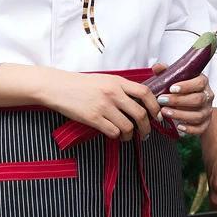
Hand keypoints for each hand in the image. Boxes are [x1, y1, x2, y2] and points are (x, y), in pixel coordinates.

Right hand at [39, 68, 162, 141]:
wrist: (59, 86)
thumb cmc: (82, 84)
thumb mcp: (105, 80)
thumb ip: (121, 88)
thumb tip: (138, 102)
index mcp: (118, 81)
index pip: (145, 92)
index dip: (155, 106)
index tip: (158, 115)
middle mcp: (113, 93)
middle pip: (140, 113)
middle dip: (147, 127)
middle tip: (146, 133)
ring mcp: (103, 106)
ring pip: (128, 126)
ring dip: (130, 135)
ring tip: (127, 136)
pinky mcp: (93, 118)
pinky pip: (113, 132)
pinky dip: (117, 136)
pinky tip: (114, 134)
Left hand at [151, 63, 213, 135]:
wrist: (192, 102)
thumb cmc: (183, 88)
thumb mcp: (175, 77)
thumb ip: (166, 71)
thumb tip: (157, 67)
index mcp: (202, 81)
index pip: (199, 83)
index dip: (186, 86)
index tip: (171, 88)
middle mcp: (208, 95)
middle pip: (198, 99)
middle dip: (178, 101)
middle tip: (162, 101)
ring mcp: (208, 110)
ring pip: (198, 115)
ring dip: (180, 115)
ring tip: (165, 112)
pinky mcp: (206, 122)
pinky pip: (201, 128)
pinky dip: (190, 129)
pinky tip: (179, 126)